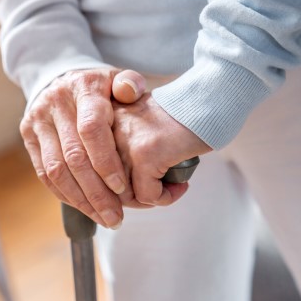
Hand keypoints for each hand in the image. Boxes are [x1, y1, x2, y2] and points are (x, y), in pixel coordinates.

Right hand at [20, 68, 125, 228]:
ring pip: (56, 170)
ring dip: (80, 200)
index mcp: (83, 88)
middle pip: (73, 157)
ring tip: (103, 218)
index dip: (106, 162)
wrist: (62, 78)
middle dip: (96, 192)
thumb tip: (130, 92)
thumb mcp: (118, 79)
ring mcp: (38, 120)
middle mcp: (55, 103)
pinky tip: (84, 208)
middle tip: (116, 217)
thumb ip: (130, 84)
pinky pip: (44, 173)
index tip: (121, 188)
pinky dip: (64, 194)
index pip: (91, 129)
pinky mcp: (28, 136)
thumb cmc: (100, 87)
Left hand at [111, 72, 211, 206]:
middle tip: (158, 192)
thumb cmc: (176, 117)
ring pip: (126, 194)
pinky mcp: (146, 154)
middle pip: (107, 185)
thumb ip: (123, 152)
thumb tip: (119, 193)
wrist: (205, 100)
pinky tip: (181, 186)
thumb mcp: (138, 129)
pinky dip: (166, 197)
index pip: (96, 170)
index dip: (119, 185)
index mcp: (102, 124)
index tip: (141, 186)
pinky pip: (148, 195)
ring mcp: (126, 143)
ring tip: (170, 189)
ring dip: (151, 199)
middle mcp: (108, 132)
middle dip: (135, 197)